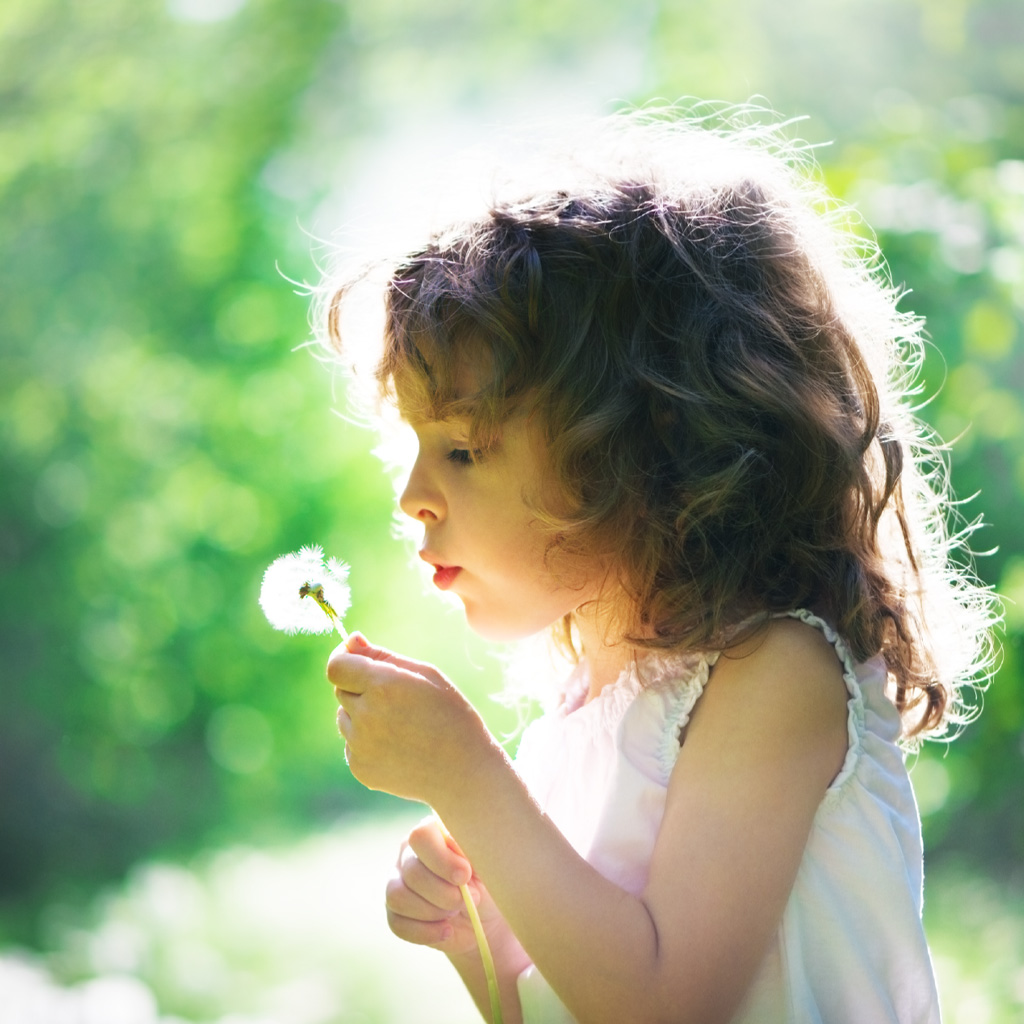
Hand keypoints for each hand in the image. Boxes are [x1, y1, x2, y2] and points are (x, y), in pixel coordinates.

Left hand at [327, 633, 496, 804]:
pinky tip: (398, 746)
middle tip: (396, 698)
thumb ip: (382, 656)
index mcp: (382, 686)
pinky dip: (367, 741)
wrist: (463, 772)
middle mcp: (365, 716)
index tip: (354, 659)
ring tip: (400, 725)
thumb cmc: (451, 715)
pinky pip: (352, 744)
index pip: (336, 666)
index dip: (343, 659)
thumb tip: (351, 640)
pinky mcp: (360, 768)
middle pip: (340, 690)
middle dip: (360, 687)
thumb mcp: (425, 675)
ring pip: (344, 718)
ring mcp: (360, 746)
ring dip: (362, 714)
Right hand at [385, 816, 507, 956]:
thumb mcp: (485, 864)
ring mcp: (397, 881)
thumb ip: (469, 853)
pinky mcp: (394, 911)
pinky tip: (446, 930)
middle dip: (444, 894)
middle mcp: (409, 853)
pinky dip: (425, 932)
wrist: (485, 917)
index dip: (441, 860)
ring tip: (455, 912)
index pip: (421, 836)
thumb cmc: (487, 881)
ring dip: (432, 912)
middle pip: (412, 872)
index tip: (465, 876)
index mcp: (432, 832)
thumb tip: (457, 856)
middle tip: (468, 899)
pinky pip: (396, 923)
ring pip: (398, 897)